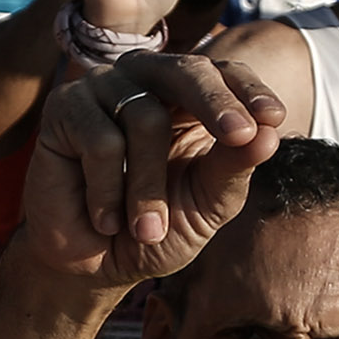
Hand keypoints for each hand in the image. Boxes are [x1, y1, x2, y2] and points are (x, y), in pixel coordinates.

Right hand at [24, 52, 288, 288]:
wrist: (93, 266)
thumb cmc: (155, 230)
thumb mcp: (205, 205)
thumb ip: (232, 169)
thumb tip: (268, 136)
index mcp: (190, 98)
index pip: (226, 74)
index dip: (249, 92)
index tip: (274, 119)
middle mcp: (147, 80)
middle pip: (187, 72)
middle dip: (216, 105)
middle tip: (239, 136)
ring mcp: (103, 88)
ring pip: (145, 118)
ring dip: (148, 187)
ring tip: (147, 230)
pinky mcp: (64, 108)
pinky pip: (101, 141)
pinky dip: (108, 190)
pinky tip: (105, 220)